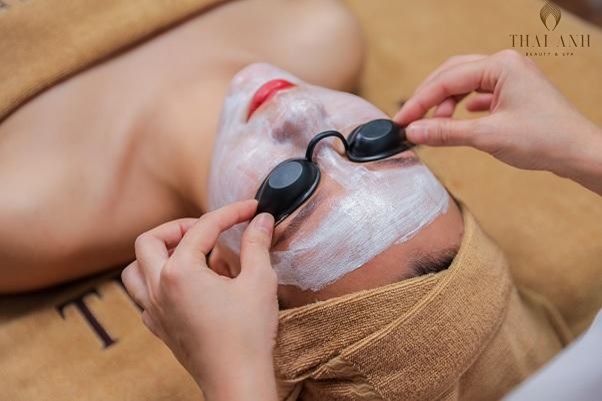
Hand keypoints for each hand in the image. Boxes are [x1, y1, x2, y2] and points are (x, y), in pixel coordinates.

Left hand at [121, 199, 277, 400]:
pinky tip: (186, 287)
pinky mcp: (159, 329)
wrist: (237, 382)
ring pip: (134, 270)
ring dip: (157, 255)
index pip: (203, 228)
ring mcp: (154, 311)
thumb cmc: (248, 334)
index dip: (230, 213)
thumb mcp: (259, 281)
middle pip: (150, 240)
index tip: (250, 210)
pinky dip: (158, 284)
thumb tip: (261, 220)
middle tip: (207, 231)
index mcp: (180, 272)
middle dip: (179, 227)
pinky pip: (143, 297)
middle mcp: (159, 288)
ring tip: (187, 255)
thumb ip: (256, 244)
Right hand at [394, 50, 601, 193]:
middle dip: (430, 98)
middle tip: (411, 121)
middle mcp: (505, 65)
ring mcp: (511, 78)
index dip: (420, 102)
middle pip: (453, 75)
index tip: (402, 121)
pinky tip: (457, 118)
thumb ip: (446, 132)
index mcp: (500, 66)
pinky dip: (463, 105)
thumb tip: (414, 133)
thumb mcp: (487, 136)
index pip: (447, 80)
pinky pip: (480, 93)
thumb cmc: (545, 139)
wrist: (579, 153)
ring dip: (446, 103)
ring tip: (437, 124)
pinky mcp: (515, 93)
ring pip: (465, 83)